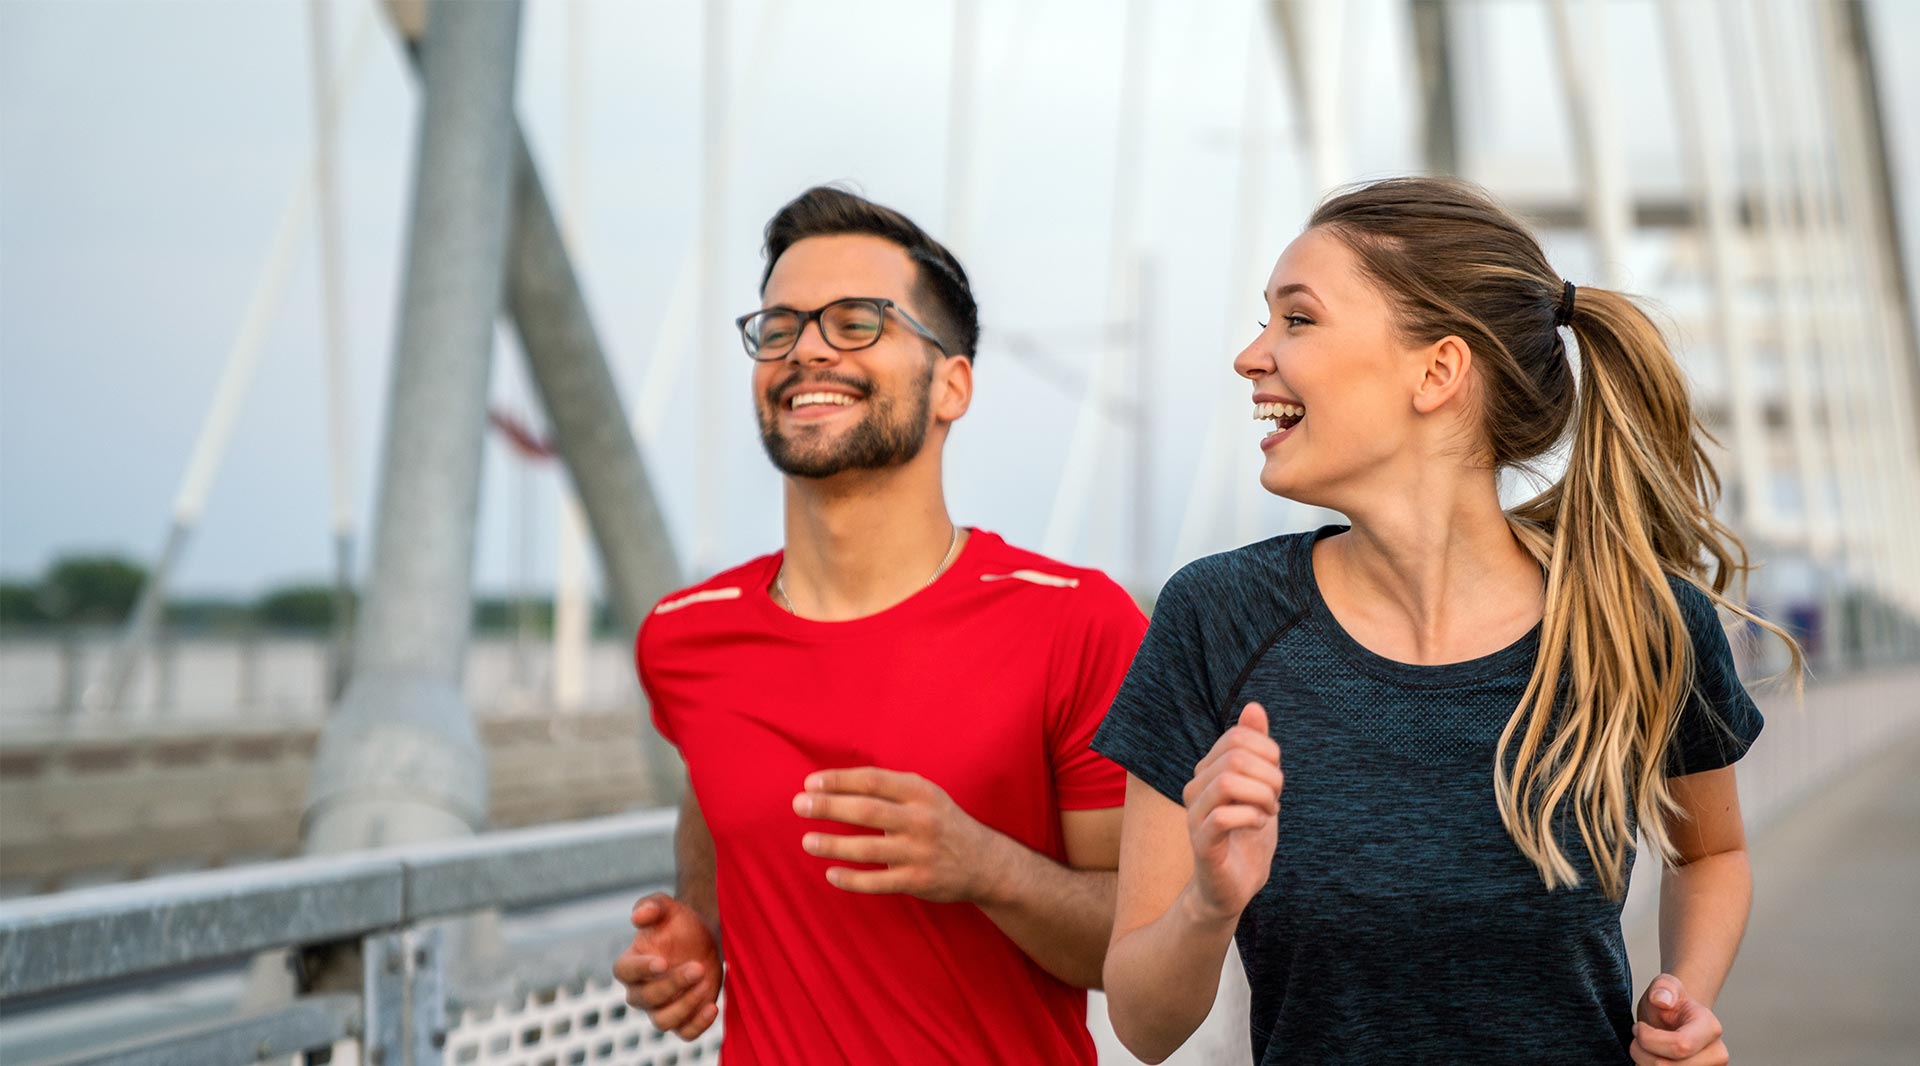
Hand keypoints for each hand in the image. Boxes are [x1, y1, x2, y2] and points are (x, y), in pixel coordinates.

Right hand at [611, 893, 721, 1040]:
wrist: (703, 938)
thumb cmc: (678, 922)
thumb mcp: (666, 907)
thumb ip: (650, 906)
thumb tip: (637, 916)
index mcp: (630, 964)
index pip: (625, 972)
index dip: (641, 969)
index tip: (663, 961)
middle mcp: (640, 991)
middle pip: (646, 998)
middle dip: (672, 985)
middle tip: (697, 967)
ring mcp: (660, 1008)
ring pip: (663, 1021)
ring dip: (685, 1006)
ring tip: (705, 984)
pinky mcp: (683, 1018)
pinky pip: (684, 1033)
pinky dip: (698, 1026)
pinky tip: (713, 1007)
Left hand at [793, 767, 999, 901]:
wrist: (985, 862)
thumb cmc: (942, 822)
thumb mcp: (925, 795)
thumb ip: (889, 788)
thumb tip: (834, 784)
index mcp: (921, 792)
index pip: (872, 781)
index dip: (839, 780)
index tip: (810, 782)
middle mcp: (921, 820)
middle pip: (867, 810)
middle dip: (829, 806)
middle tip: (799, 805)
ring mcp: (919, 852)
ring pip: (868, 848)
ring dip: (833, 844)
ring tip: (807, 841)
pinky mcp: (918, 881)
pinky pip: (877, 882)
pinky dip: (851, 879)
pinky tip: (831, 873)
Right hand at [1181, 702, 1282, 923]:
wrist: (1234, 886)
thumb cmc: (1246, 835)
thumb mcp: (1260, 785)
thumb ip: (1256, 748)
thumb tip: (1254, 707)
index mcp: (1207, 770)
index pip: (1238, 737)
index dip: (1268, 754)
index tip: (1275, 780)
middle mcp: (1194, 788)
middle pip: (1236, 757)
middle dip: (1270, 777)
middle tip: (1275, 800)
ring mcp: (1194, 816)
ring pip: (1227, 782)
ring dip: (1262, 797)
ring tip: (1267, 812)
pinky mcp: (1202, 844)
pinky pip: (1223, 817)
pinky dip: (1252, 817)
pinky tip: (1258, 825)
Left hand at [1631, 974, 1727, 1064]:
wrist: (1678, 1021)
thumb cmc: (1671, 1004)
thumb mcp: (1664, 986)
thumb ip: (1663, 987)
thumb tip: (1662, 1000)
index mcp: (1710, 1028)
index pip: (1680, 1046)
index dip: (1649, 1039)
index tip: (1639, 1027)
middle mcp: (1717, 1055)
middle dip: (1641, 1053)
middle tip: (1637, 1039)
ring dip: (1643, 1064)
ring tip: (1644, 1049)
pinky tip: (1651, 1060)